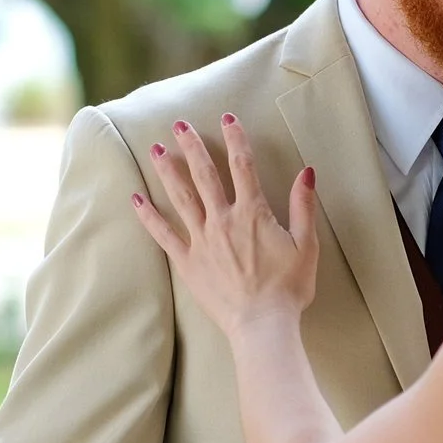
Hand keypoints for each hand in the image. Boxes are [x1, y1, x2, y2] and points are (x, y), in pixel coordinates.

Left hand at [131, 115, 319, 337]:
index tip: (227, 118)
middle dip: (191, 146)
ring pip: (180, 197)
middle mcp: (222, 220)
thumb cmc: (288, 288)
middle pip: (204, 175)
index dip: (235, 139)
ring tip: (155, 149)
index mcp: (252, 213)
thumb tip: (306, 172)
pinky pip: (163, 234)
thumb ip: (303, 206)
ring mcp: (201, 240)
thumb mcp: (306, 245)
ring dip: (167, 171)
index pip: (242, 166)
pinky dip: (148, 216)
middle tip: (178, 125)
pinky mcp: (187, 262)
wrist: (262, 324)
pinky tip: (136, 200)